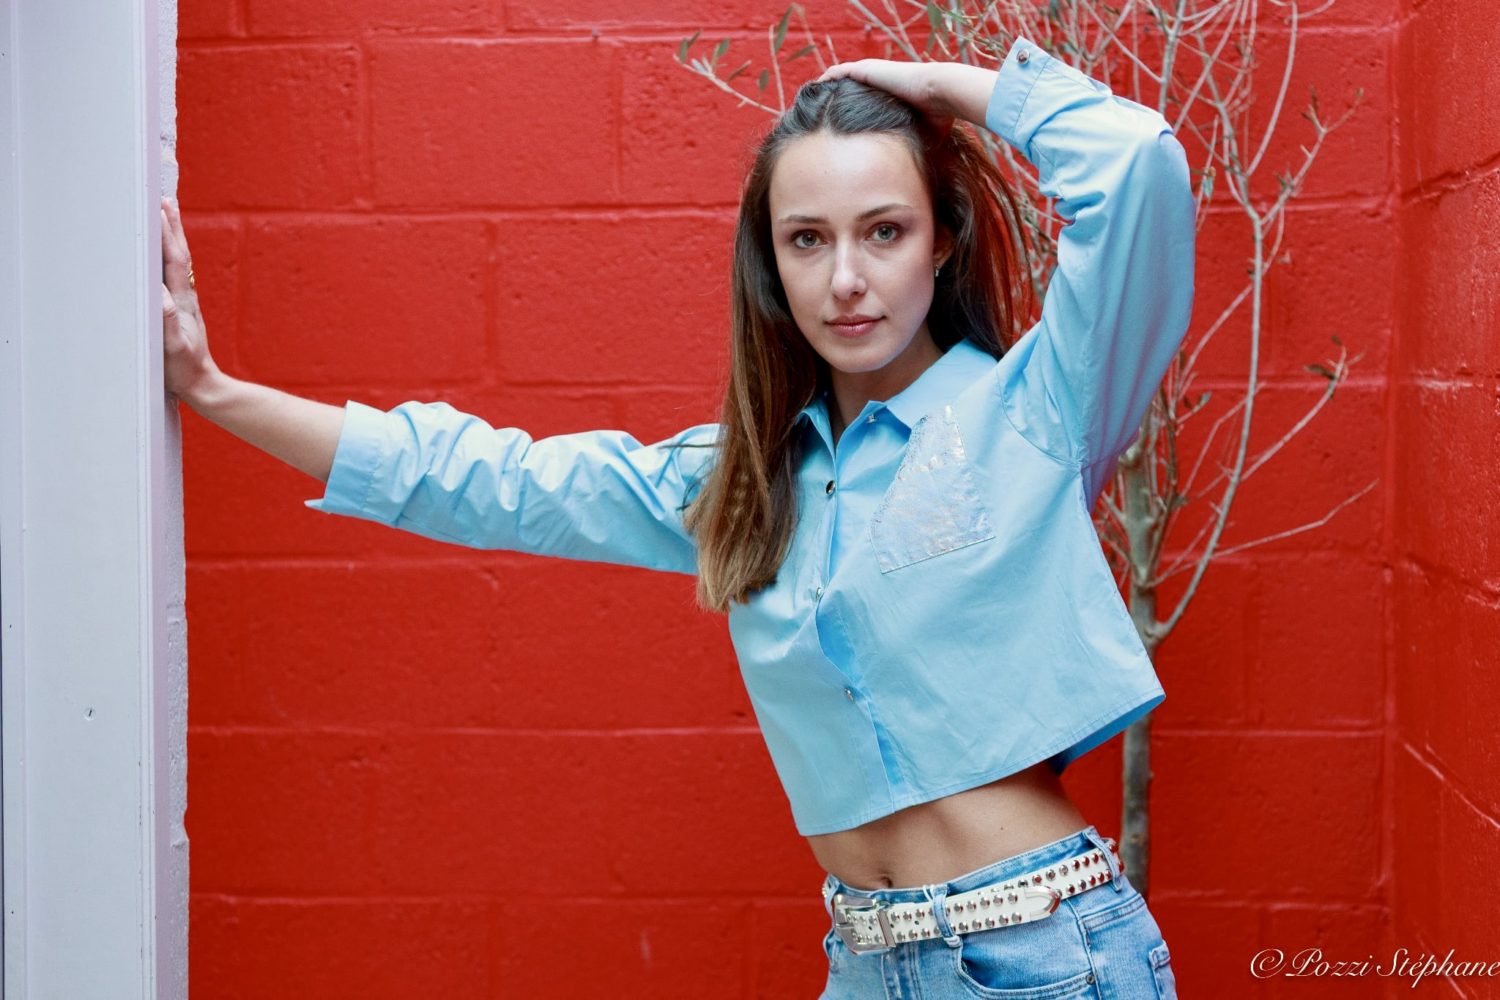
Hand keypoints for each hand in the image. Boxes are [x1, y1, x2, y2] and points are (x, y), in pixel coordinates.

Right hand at [160, 196, 221, 405]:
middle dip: (171, 226)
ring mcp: (183, 303)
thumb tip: (161, 293)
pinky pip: (172, 277)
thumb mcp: (173, 346)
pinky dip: (167, 259)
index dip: (167, 233)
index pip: (174, 260)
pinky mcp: (180, 312)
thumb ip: (168, 320)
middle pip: (178, 254)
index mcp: (181, 302)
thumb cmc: (184, 370)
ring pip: (177, 263)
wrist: (202, 386)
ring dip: (171, 238)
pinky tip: (163, 256)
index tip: (162, 207)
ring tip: (167, 217)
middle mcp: (184, 297)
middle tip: (165, 200)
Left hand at [814, 59, 954, 134]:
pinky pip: (838, 72)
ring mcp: (872, 72)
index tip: (836, 129)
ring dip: (826, 89)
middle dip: (833, 102)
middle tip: (815, 118)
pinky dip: (825, 79)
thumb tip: (913, 177)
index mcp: (891, 95)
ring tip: (808, 103)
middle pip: (850, 89)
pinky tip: (813, 89)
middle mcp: (879, 81)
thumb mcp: (922, 135)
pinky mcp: (865, 69)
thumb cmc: (938, 116)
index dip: (850, 113)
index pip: (864, 102)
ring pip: (840, 79)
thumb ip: (912, 148)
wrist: (941, 94)